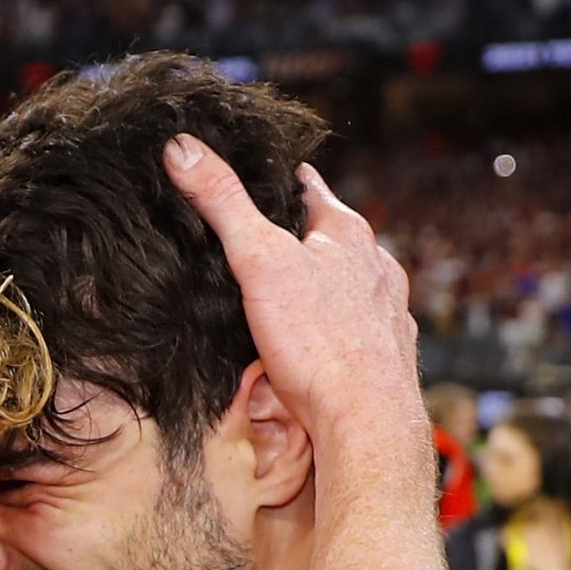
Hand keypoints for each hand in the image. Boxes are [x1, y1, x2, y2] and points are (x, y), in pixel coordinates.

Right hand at [161, 135, 425, 485]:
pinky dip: (337, 326)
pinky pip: (359, 327)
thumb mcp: (257, 262)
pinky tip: (318, 341)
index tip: (257, 177)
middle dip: (299, 238)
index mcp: (347, 233)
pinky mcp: (388, 352)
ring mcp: (387, 309)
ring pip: (350, 282)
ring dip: (323, 283)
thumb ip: (222, 203)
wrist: (366, 422)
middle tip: (261, 240)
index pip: (309, 188)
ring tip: (287, 292)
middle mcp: (377, 265)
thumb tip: (182, 147)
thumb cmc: (318, 343)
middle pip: (331, 237)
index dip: (278, 182)